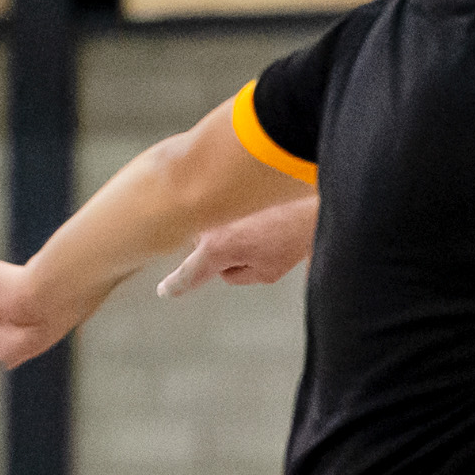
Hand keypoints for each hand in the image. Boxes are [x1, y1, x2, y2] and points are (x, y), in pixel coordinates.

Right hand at [157, 199, 314, 298]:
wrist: (309, 191)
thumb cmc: (294, 229)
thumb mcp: (268, 271)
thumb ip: (237, 275)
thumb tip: (225, 268)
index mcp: (216, 248)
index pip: (189, 274)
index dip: (177, 285)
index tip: (166, 290)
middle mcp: (207, 222)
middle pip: (207, 248)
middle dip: (229, 250)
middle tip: (264, 242)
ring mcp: (212, 202)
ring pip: (215, 226)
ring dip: (234, 227)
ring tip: (267, 222)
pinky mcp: (222, 184)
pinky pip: (224, 205)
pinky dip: (239, 209)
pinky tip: (262, 207)